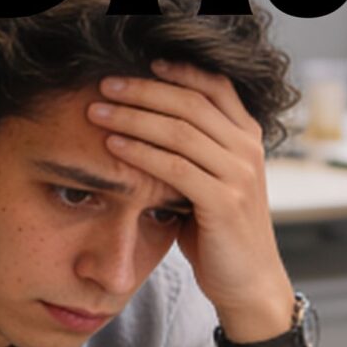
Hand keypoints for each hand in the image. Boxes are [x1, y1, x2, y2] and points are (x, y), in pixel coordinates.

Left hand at [84, 60, 294, 340]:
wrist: (249, 285)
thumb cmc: (220, 232)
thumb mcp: (211, 181)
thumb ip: (192, 151)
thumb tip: (144, 119)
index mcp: (248, 137)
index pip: (215, 85)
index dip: (177, 70)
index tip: (140, 62)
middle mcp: (248, 149)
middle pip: (191, 102)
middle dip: (143, 90)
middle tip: (105, 84)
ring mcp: (240, 175)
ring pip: (180, 131)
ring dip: (133, 117)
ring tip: (97, 111)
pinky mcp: (225, 203)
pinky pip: (175, 167)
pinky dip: (140, 152)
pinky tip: (113, 145)